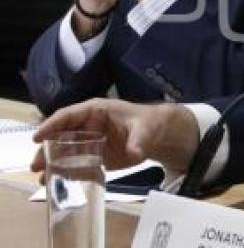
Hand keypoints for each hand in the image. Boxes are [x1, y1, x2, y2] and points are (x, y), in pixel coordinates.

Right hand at [31, 98, 200, 173]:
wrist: (157, 136)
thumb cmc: (148, 124)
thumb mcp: (145, 130)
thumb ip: (139, 141)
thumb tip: (134, 153)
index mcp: (96, 111)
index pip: (68, 115)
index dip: (51, 125)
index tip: (37, 137)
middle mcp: (87, 125)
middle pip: (60, 135)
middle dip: (46, 149)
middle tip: (36, 166)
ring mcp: (88, 140)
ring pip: (63, 150)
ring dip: (52, 163)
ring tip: (42, 178)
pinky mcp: (92, 155)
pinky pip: (74, 162)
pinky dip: (65, 172)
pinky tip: (57, 183)